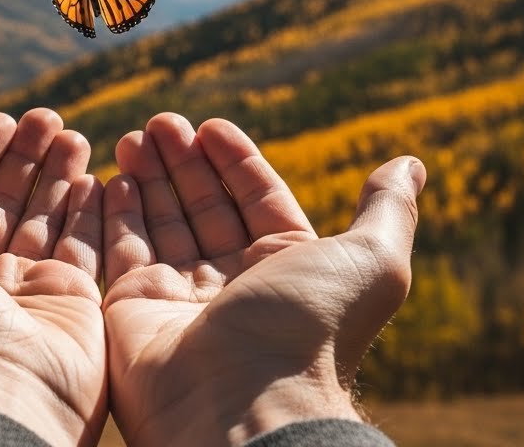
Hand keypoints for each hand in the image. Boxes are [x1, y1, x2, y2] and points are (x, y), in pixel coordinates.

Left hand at [0, 108, 106, 446]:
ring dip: (60, 174)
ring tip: (76, 130)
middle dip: (25, 156)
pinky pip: (85, 247)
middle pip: (3, 201)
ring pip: (45, 220)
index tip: (3, 117)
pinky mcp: (73, 307)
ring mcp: (26, 293)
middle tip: (50, 115)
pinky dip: (92, 212)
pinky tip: (99, 177)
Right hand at [102, 113, 424, 446]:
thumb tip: (411, 164)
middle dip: (184, 162)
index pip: (257, 201)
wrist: (242, 401)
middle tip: (160, 122)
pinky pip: (123, 252)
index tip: (210, 126)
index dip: (236, 162)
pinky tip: (112, 179)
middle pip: (205, 208)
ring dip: (149, 178)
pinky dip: (117, 215)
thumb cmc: (309, 328)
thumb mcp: (371, 260)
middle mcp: (234, 284)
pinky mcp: (134, 311)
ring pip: (162, 225)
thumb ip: (387, 210)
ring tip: (135, 135)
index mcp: (288, 269)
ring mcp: (180, 298)